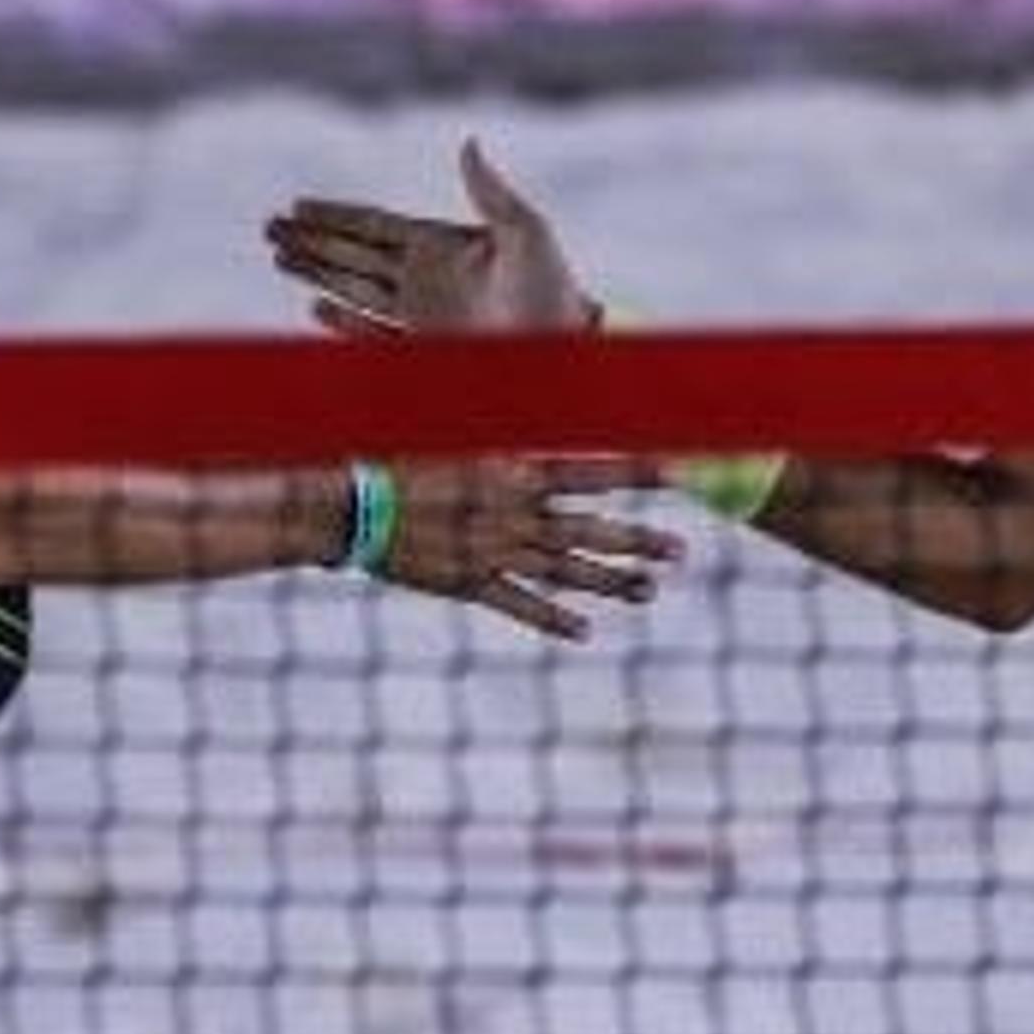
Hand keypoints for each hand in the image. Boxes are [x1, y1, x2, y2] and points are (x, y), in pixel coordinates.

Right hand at [269, 139, 597, 336]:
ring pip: (352, 291)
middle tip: (268, 228)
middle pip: (352, 255)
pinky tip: (315, 308)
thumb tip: (469, 142)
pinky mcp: (420, 352)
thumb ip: (490, 193)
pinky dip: (342, 323)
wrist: (567, 350)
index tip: (297, 204)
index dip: (335, 215)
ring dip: (316, 274)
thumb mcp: (527, 232)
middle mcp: (422, 279)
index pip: (373, 226)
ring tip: (279, 258)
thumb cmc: (553, 288)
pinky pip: (370, 336)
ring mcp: (418, 317)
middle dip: (311, 241)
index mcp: (440, 245)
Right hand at [372, 453, 675, 640]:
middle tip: (680, 551)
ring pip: (567, 570)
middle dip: (638, 540)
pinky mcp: (471, 582)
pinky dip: (553, 618)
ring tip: (648, 591)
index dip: (637, 473)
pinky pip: (520, 604)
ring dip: (610, 582)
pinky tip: (585, 631)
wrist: (353, 502)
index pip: (591, 471)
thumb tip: (533, 402)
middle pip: (591, 529)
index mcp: (515, 471)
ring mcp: (496, 551)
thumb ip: (500, 429)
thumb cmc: (401, 453)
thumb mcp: (457, 432)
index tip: (679, 472)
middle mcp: (516, 513)